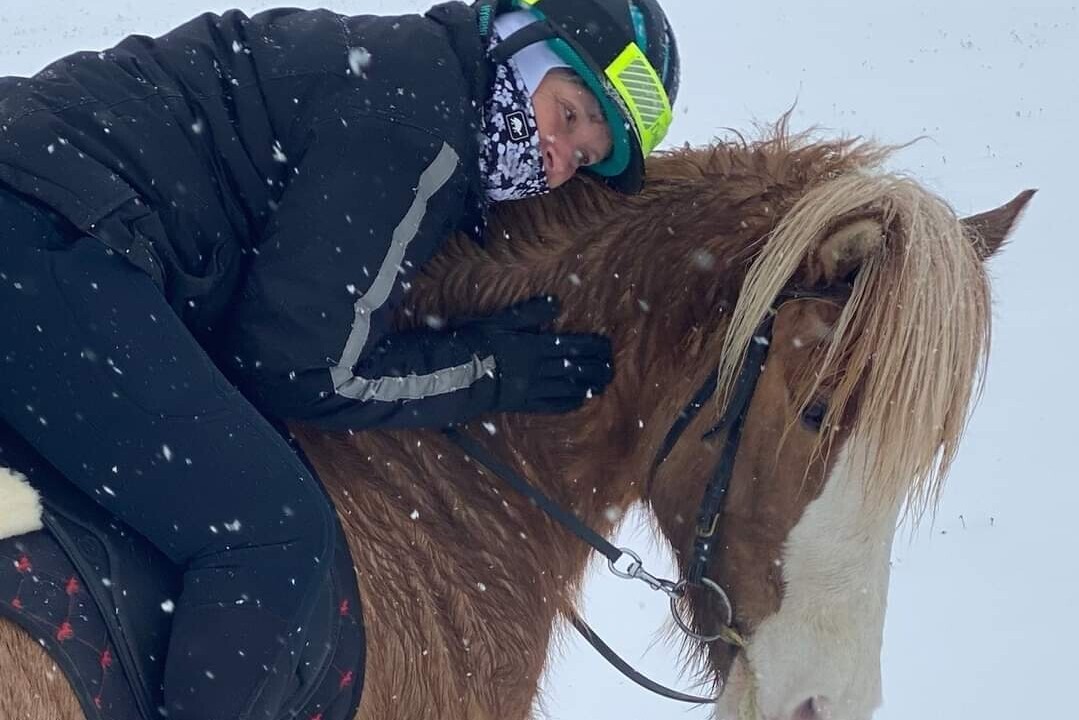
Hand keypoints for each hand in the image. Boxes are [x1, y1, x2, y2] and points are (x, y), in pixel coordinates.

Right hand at [454, 296, 613, 413]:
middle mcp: (538, 369)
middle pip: (574, 367)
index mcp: (535, 346)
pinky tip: (580, 400)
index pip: (572, 345)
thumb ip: (528, 313)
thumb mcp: (500, 321)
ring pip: (568, 387)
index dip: (592, 346)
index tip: (608, 346)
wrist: (457, 374)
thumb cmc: (476, 343)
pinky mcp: (523, 404)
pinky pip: (552, 405)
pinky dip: (569, 402)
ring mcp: (532, 388)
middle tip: (612, 367)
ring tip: (604, 383)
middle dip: (596, 367)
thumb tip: (555, 302)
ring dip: (588, 385)